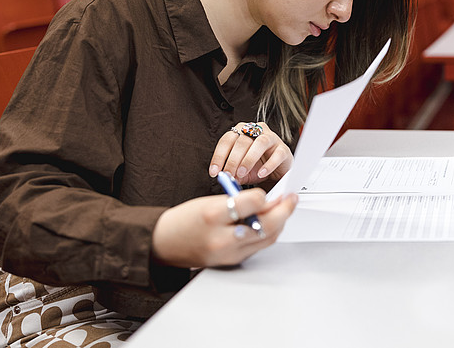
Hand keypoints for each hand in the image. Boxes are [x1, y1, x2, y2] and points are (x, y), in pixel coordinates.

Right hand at [151, 189, 297, 267]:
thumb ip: (237, 199)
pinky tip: (270, 223)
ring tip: (284, 209)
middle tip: (291, 199)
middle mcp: (221, 238)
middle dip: (284, 211)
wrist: (162, 244)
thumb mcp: (208, 201)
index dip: (266, 196)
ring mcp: (227, 254)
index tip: (272, 192)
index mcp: (212, 216)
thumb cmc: (182, 220)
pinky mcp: (231, 262)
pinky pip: (257, 248)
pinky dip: (267, 234)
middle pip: (266, 226)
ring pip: (266, 239)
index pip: (251, 203)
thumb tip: (266, 199)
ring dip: (280, 222)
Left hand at [209, 121, 292, 183]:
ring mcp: (272, 138)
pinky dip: (268, 165)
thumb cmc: (256, 167)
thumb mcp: (239, 170)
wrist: (276, 173)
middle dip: (233, 160)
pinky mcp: (284, 149)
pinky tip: (261, 174)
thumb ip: (231, 172)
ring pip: (260, 142)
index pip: (227, 139)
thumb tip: (222, 177)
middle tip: (229, 175)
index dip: (219, 156)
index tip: (214, 172)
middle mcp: (257, 131)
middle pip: (242, 141)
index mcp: (242, 132)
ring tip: (242, 173)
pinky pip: (277, 154)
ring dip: (249, 159)